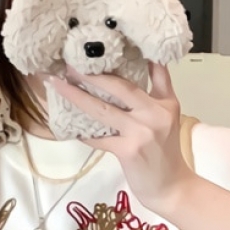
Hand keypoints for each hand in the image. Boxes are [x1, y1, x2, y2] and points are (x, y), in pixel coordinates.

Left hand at [46, 62, 194, 217]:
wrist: (170, 186)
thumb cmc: (165, 150)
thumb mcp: (168, 115)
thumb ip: (158, 87)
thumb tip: (145, 58)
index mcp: (165, 102)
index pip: (153, 69)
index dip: (131, 53)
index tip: (103, 43)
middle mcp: (154, 113)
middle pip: (118, 87)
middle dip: (91, 74)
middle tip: (69, 63)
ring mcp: (141, 132)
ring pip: (103, 109)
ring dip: (77, 96)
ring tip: (58, 84)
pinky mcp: (128, 151)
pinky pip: (99, 138)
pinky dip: (84, 132)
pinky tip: (69, 126)